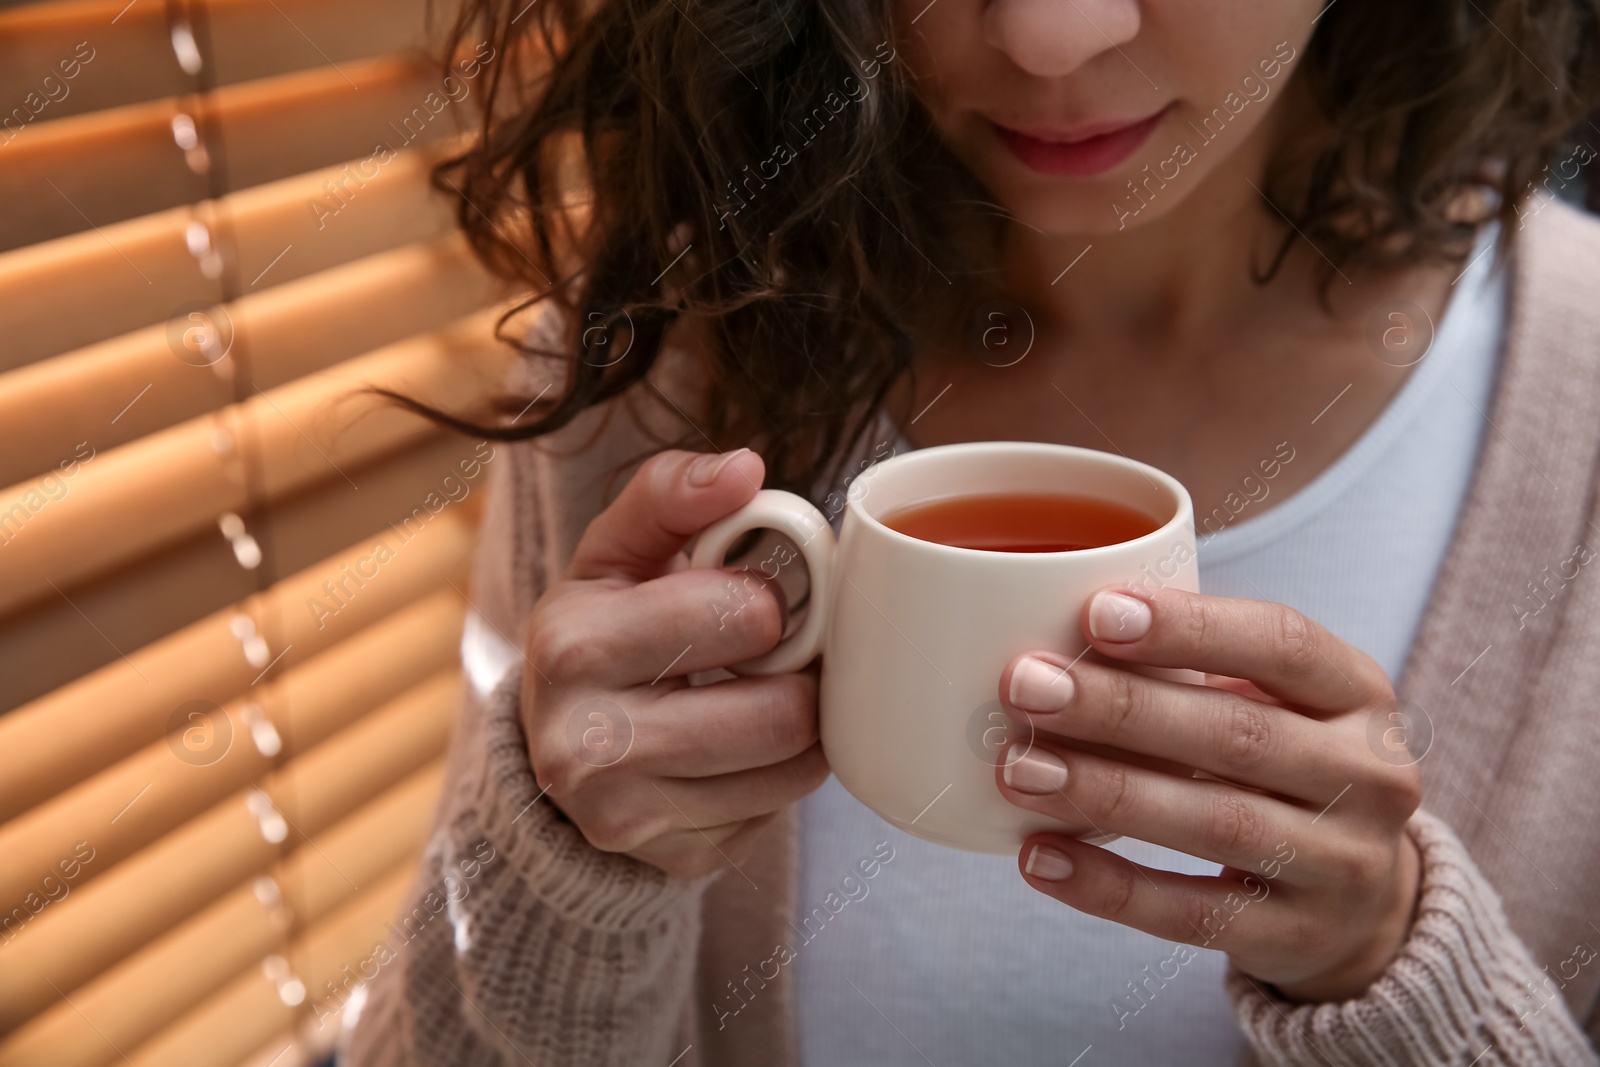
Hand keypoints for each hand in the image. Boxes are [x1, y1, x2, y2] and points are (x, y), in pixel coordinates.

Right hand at [521, 448, 827, 878]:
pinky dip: (783, 772)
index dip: (770, 600)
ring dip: (804, 722)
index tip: (756, 598)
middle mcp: (585, 745)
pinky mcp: (675, 859)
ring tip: (769, 691)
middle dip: (796, 671)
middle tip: (776, 652)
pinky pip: (780, 812)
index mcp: (571, 646)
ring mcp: (628, 819)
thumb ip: (670, 494)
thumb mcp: (615, 553)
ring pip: (792, 767)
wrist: (558, 748)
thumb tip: (745, 469)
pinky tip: (747, 744)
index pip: (739, 616)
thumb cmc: (604, 632)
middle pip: (778, 711)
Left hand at [994, 585, 1422, 1000]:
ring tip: (1019, 769)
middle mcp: (1368, 776)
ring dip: (1106, 793)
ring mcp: (1343, 865)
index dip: (1188, 627)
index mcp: (1357, 693)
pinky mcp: (1298, 938)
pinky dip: (1108, 886)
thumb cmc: (1282, 769)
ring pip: (1217, 823)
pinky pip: (1193, 913)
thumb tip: (1055, 650)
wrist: (1364, 904)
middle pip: (1238, 734)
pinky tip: (1040, 858)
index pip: (1282, 642)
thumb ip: (1190, 671)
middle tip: (1026, 686)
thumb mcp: (1272, 703)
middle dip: (1121, 708)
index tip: (1094, 612)